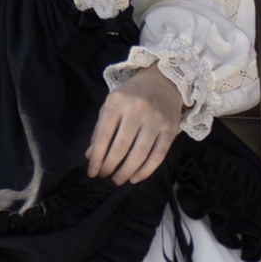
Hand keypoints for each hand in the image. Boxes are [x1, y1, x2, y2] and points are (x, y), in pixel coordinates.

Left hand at [86, 67, 183, 183]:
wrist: (163, 81)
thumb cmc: (131, 95)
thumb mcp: (111, 106)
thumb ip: (100, 130)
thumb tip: (89, 156)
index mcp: (117, 102)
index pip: (103, 136)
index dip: (96, 158)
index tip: (92, 172)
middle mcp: (137, 109)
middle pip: (121, 147)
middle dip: (110, 166)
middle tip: (105, 177)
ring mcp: (156, 119)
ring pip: (140, 153)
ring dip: (126, 171)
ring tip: (118, 179)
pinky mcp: (170, 129)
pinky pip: (158, 156)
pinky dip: (146, 171)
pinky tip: (135, 177)